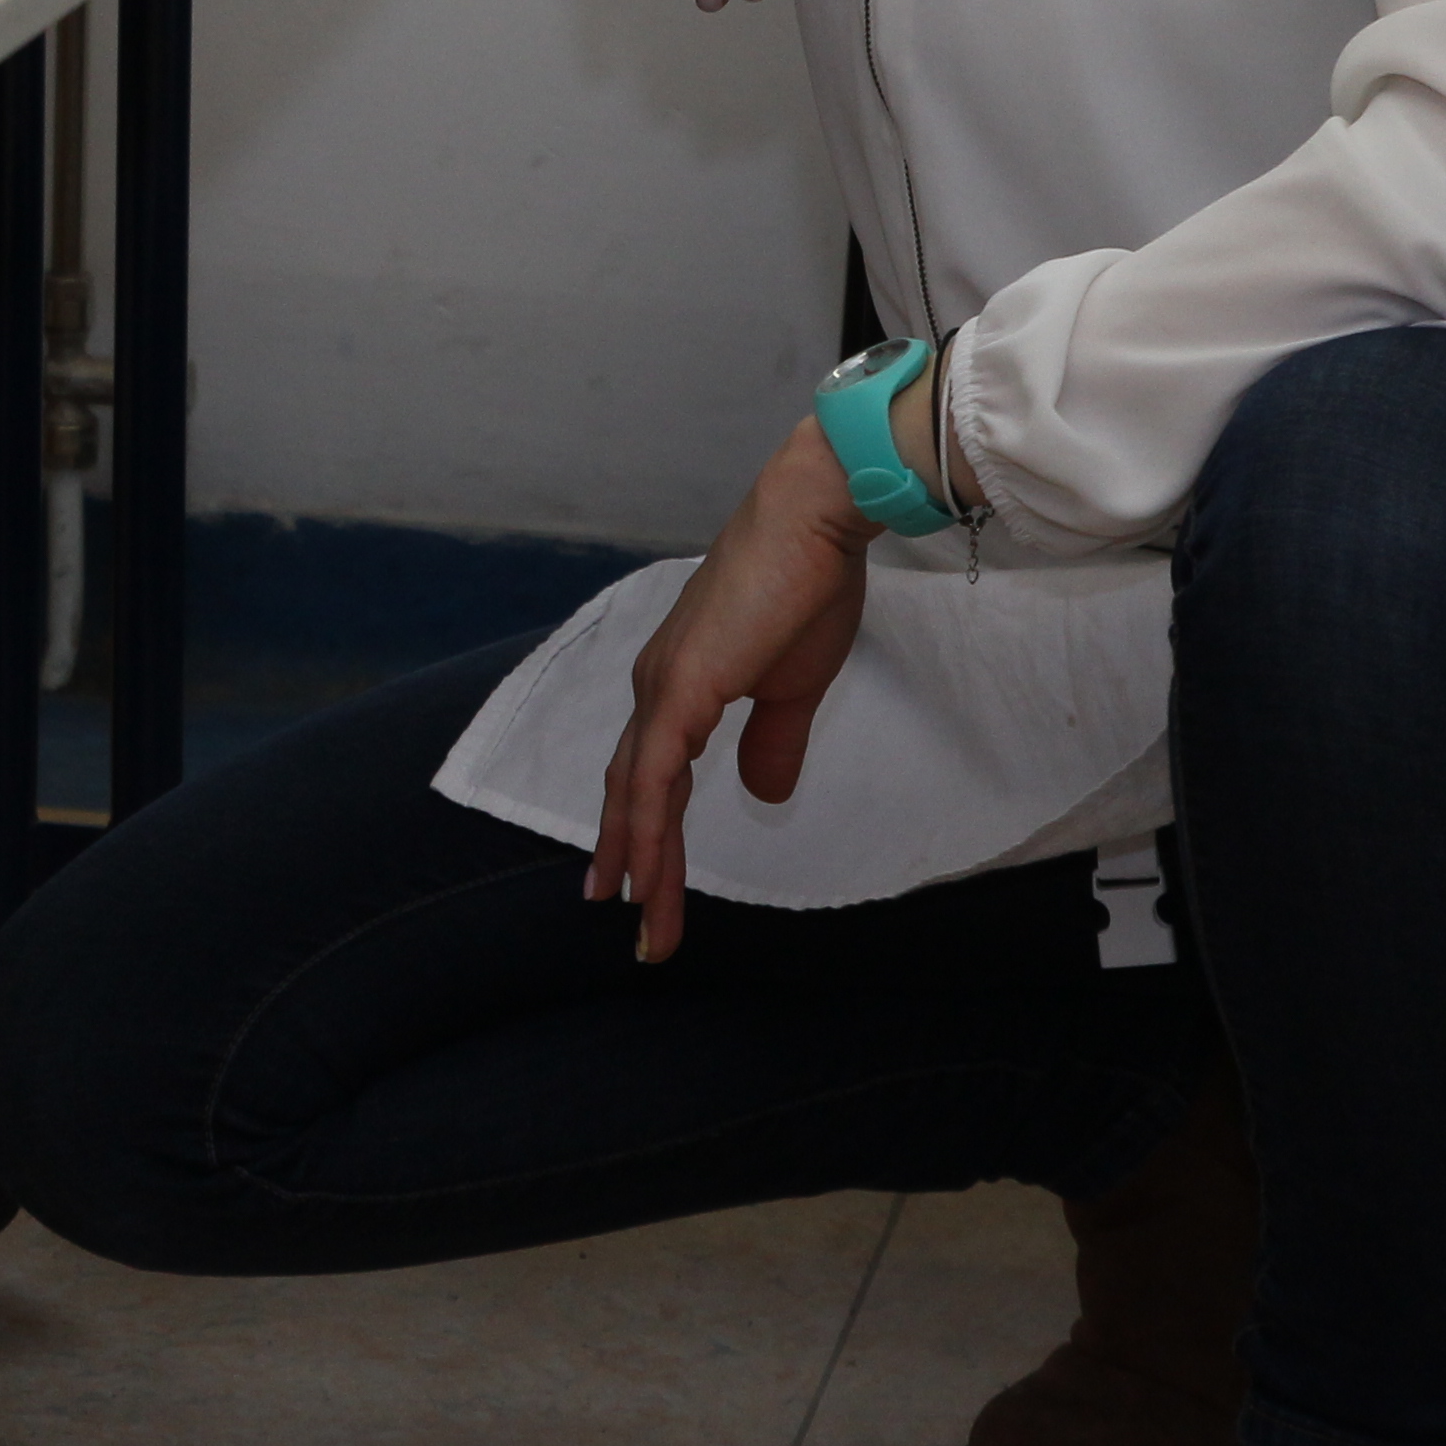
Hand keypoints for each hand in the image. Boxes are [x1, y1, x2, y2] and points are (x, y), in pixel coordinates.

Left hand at [586, 421, 879, 964]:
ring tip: (646, 925)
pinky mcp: (680, 689)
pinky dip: (649, 830)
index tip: (639, 885)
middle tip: (635, 924)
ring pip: (639, 795)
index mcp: (679, 685)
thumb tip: (759, 794)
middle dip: (633, 861)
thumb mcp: (793, 685)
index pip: (655, 774)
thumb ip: (772, 742)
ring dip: (642, 863)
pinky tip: (647, 874)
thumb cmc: (808, 586)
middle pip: (635, 792)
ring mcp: (662, 687)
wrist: (813, 521)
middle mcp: (657, 688)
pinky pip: (656, 777)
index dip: (647, 831)